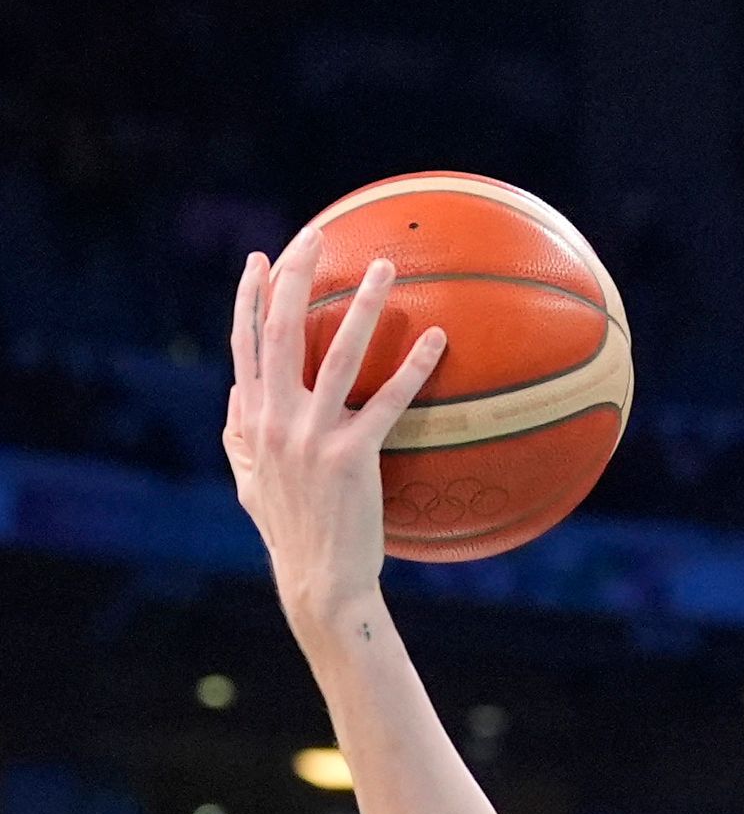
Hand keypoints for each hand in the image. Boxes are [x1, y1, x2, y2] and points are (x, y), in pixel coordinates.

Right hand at [223, 248, 446, 625]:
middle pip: (281, 331)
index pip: (244, 344)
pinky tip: (438, 338)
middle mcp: (274, 419)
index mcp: (250, 419)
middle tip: (317, 235)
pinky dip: (413, 365)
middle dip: (295, 277)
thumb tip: (235, 393)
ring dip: (362, 305)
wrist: (318, 578)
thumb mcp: (249, 478)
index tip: (261, 257)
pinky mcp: (351, 455)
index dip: (250, 298)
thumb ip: (238, 434)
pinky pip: (388, 399)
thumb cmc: (290, 529)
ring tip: (385, 267)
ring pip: (338, 353)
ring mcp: (310, 435)